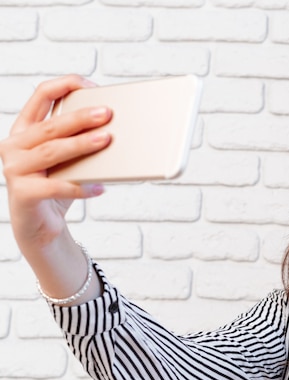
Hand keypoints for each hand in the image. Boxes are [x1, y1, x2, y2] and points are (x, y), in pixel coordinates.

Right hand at [0, 75, 111, 251]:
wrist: (40, 225)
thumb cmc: (57, 185)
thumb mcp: (67, 158)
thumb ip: (77, 141)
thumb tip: (113, 128)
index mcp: (25, 129)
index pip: (41, 95)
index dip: (65, 85)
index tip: (91, 85)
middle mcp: (15, 145)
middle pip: (51, 125)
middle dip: (81, 117)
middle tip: (107, 113)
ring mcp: (15, 169)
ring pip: (52, 152)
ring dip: (82, 145)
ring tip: (106, 140)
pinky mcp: (23, 194)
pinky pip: (55, 187)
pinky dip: (80, 187)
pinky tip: (100, 187)